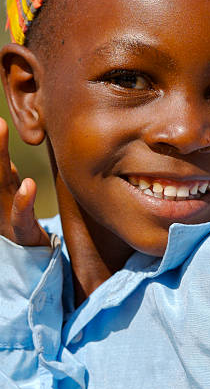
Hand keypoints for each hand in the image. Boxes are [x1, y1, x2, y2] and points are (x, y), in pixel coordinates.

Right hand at [0, 117, 49, 246]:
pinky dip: (23, 202)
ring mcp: (5, 215)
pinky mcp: (20, 233)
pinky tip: (27, 185)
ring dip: (0, 156)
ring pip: (1, 182)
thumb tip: (3, 148)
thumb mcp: (12, 196)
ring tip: (0, 127)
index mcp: (0, 186)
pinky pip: (21, 218)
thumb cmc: (17, 223)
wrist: (27, 261)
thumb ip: (6, 176)